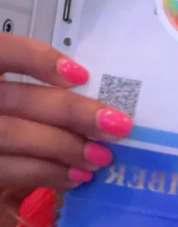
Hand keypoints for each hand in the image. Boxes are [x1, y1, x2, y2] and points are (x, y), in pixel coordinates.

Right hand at [0, 34, 132, 226]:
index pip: (2, 51)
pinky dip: (48, 173)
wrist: (0, 169)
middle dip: (71, 111)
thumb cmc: (16, 129)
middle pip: (16, 98)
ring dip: (64, 146)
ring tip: (100, 156)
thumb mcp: (22, 103)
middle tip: (116, 125)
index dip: (37, 58)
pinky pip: (11, 170)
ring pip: (12, 135)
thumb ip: (45, 96)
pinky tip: (76, 175)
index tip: (81, 75)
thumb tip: (94, 95)